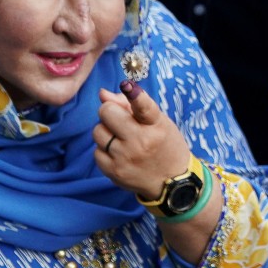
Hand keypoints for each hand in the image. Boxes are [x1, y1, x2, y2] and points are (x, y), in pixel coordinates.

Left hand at [93, 80, 191, 199]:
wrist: (171, 181)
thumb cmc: (163, 145)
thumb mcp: (158, 122)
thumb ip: (131, 105)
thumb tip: (102, 94)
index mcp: (156, 126)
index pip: (143, 106)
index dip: (133, 94)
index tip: (127, 86)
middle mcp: (140, 142)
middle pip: (107, 112)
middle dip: (110, 112)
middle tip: (120, 120)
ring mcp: (125, 158)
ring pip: (97, 131)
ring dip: (106, 131)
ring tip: (120, 138)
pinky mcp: (113, 172)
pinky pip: (96, 152)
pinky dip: (104, 150)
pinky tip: (118, 153)